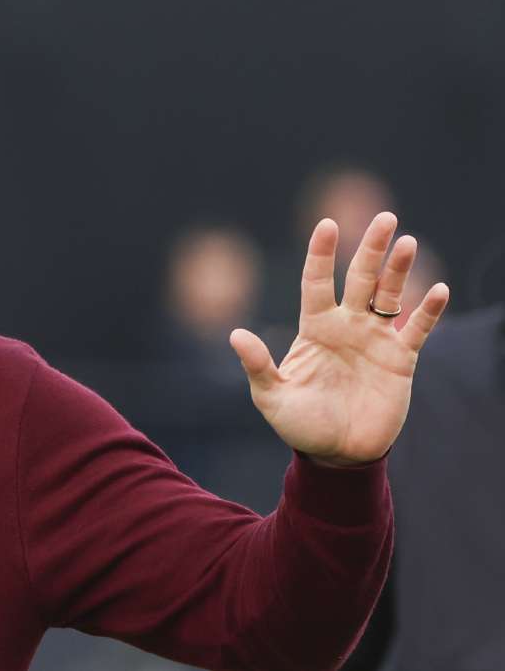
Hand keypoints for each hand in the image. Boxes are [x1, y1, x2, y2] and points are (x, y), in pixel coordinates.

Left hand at [229, 212, 449, 465]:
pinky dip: (428, 310)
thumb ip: (258, 365)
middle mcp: (347, 326)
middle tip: (385, 218)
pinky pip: (417, 329)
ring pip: (390, 295)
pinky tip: (437, 290)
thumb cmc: (300, 424)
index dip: (322, 254)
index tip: (327, 224)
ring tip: (407, 242)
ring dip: (400, 270)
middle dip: (372, 249)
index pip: (318, 282)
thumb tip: (235, 334)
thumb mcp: (272, 397)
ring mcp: (375, 340)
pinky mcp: (400, 359)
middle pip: (361, 278)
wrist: (337, 454)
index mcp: (315, 328)